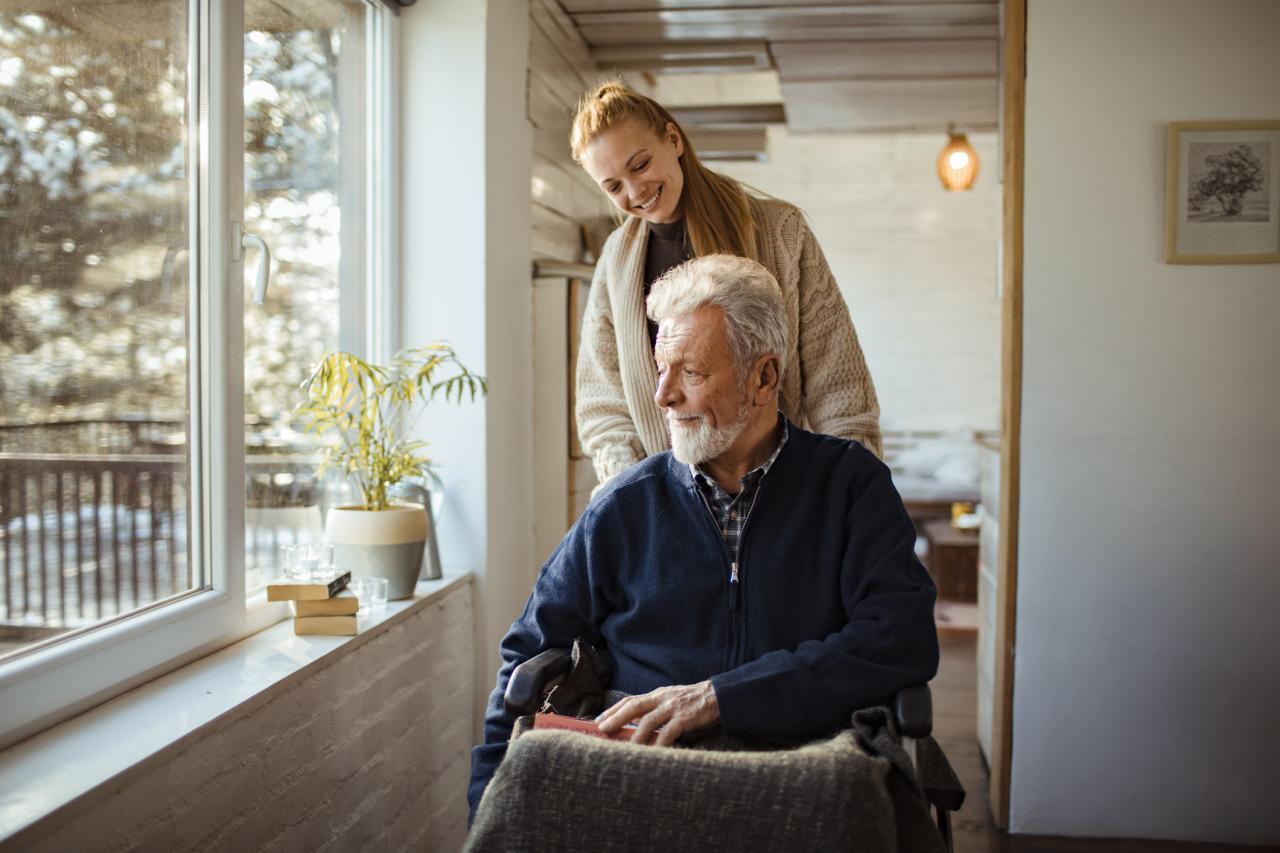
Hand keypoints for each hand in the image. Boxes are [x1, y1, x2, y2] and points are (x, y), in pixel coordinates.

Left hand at [595, 681, 719, 746]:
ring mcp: (673, 707)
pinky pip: (669, 732)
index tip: (599, 720)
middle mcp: (662, 698)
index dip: (613, 710)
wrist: (718, 695)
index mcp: (657, 694)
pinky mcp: (685, 718)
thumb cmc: (692, 701)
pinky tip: (654, 752)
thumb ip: (655, 709)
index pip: (630, 700)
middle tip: (603, 729)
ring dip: (636, 736)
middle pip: (633, 706)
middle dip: (616, 718)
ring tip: (626, 748)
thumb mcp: (670, 700)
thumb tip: (635, 723)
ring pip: (649, 721)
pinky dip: (660, 743)